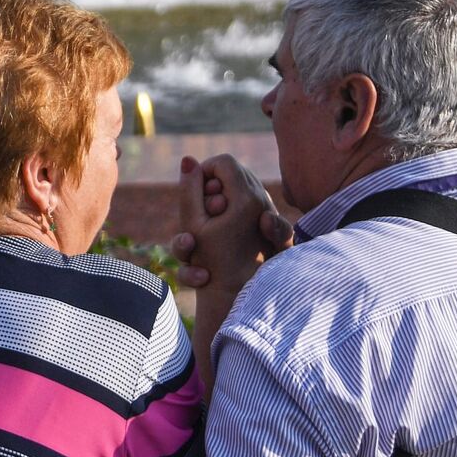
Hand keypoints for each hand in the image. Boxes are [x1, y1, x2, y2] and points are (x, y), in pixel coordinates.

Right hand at [171, 154, 291, 291]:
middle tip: (206, 212)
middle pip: (232, 173)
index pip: (223, 162)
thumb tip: (188, 158)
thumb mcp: (194, 226)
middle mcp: (263, 202)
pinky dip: (234, 211)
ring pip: (240, 189)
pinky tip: (229, 226)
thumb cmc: (215, 265)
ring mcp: (267, 213)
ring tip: (216, 224)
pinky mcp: (268, 226)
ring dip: (220, 202)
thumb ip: (190, 190)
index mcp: (247, 198)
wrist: (240, 298)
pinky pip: (249, 204)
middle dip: (211, 188)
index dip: (203, 172)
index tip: (196, 195)